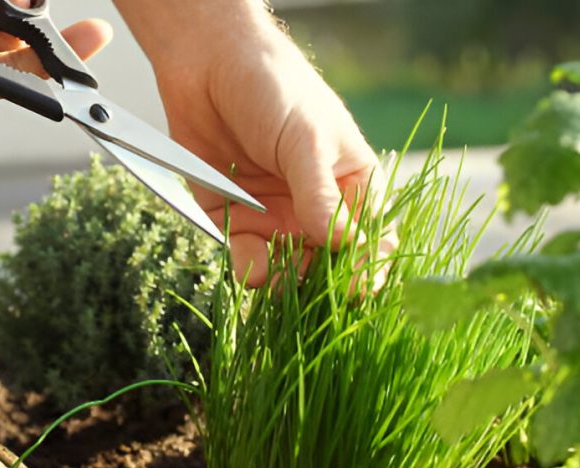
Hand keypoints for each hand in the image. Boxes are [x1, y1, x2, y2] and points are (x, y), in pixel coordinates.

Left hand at [116, 4, 385, 286]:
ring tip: (277, 277)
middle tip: (313, 291)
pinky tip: (251, 269)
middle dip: (323, 282)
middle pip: (329, 264)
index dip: (369, 266)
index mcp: (351, 185)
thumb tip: (341, 244)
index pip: (372, 238)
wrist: (207, 64)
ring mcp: (276, 217)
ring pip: (288, 269)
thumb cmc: (273, 88)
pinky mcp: (234, 221)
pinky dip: (249, 269)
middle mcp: (316, 209)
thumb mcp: (305, 139)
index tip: (359, 286)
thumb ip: (319, 194)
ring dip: (285, 280)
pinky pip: (246, 258)